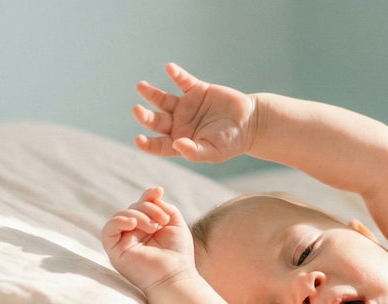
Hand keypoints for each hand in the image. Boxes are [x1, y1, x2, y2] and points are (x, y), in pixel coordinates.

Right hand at [101, 187, 196, 293]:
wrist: (175, 277)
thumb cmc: (178, 255)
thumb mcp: (175, 224)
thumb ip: (164, 207)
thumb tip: (152, 195)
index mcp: (147, 229)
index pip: (141, 206)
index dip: (148, 196)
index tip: (158, 191)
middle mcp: (133, 235)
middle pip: (132, 208)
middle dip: (148, 208)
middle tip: (162, 221)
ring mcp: (123, 243)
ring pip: (121, 216)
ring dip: (138, 215)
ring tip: (153, 227)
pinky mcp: (115, 252)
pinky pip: (108, 230)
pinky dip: (119, 221)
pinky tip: (133, 224)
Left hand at [132, 63, 255, 162]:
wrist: (251, 122)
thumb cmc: (232, 142)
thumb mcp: (214, 152)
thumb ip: (194, 152)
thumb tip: (176, 145)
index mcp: (180, 141)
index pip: (159, 144)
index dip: (148, 144)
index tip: (138, 140)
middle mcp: (178, 123)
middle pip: (156, 120)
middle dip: (144, 116)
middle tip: (136, 110)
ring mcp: (186, 105)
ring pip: (162, 99)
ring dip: (151, 93)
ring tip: (141, 86)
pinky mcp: (196, 90)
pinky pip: (183, 81)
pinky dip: (176, 74)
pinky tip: (169, 69)